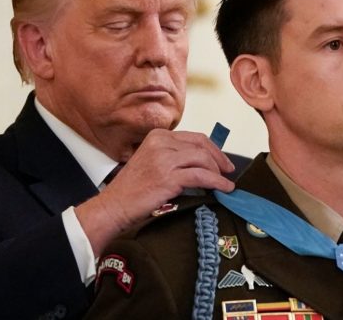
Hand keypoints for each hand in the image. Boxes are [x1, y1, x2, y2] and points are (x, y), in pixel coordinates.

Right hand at [75, 129, 234, 255]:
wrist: (114, 205)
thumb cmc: (133, 188)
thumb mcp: (152, 161)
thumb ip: (173, 156)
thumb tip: (203, 162)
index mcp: (158, 136)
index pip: (194, 137)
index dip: (213, 149)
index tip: (222, 161)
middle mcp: (161, 143)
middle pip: (202, 145)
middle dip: (219, 158)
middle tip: (228, 171)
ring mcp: (164, 159)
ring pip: (203, 159)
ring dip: (218, 172)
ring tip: (225, 183)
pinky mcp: (168, 177)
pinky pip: (201, 176)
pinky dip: (217, 182)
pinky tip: (223, 188)